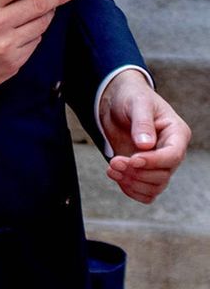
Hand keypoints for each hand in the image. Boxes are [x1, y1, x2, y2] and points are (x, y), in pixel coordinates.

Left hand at [100, 72, 190, 203]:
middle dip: (137, 172)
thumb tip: (146, 145)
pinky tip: (116, 176)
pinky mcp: (145, 171)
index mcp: (177, 134)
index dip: (153, 161)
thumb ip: (142, 122)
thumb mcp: (137, 102)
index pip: (173, 156)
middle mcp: (171, 152)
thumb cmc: (131, 96)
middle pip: (162, 175)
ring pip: (154, 186)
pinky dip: (131, 189)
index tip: (133, 159)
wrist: (117, 100)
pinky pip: (145, 192)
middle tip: (115, 162)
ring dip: (132, 182)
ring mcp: (158, 164)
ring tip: (112, 168)